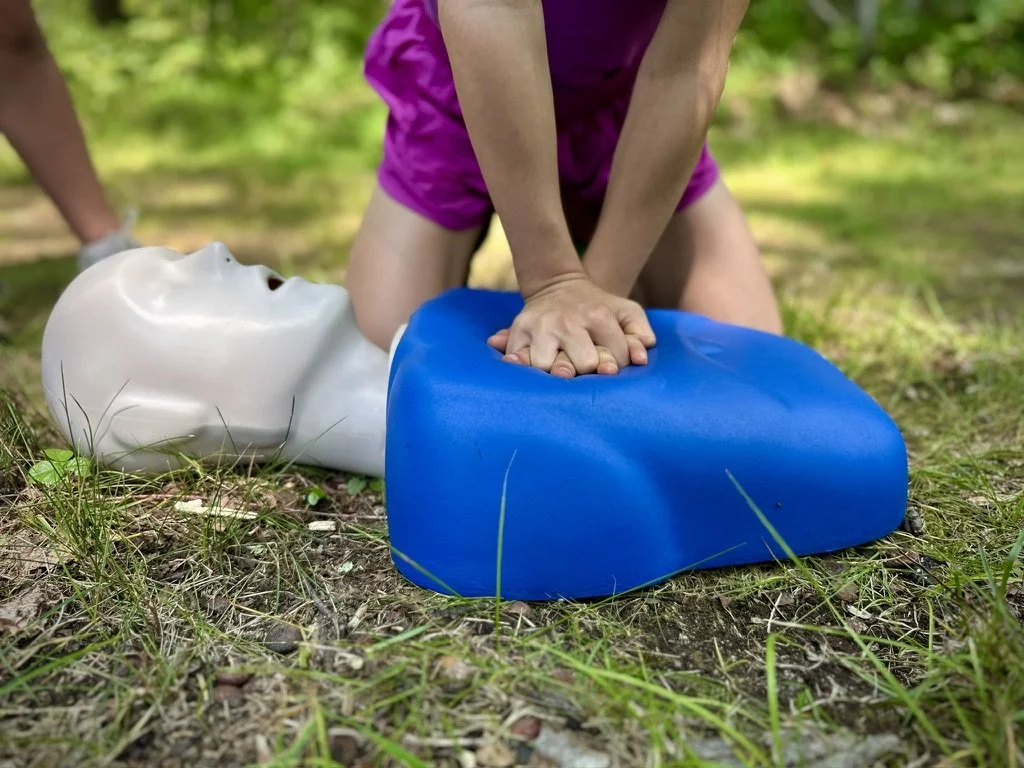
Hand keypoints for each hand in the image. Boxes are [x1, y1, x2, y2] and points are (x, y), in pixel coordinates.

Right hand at [487, 275, 655, 377]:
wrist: (558, 286)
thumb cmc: (598, 307)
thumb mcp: (626, 311)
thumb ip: (640, 333)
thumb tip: (640, 359)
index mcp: (598, 316)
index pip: (615, 357)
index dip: (616, 366)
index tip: (610, 363)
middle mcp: (568, 321)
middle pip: (583, 365)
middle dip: (588, 372)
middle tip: (585, 368)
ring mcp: (540, 327)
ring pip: (547, 367)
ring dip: (555, 373)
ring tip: (561, 371)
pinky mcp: (518, 331)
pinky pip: (517, 358)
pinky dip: (520, 365)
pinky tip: (527, 367)